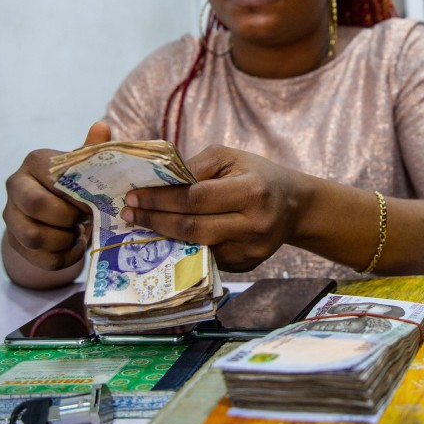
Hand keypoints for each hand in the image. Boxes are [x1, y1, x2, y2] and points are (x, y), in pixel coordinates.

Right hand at [2, 122, 110, 270]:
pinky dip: (65, 259)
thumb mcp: (84, 167)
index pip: (53, 178)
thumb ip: (92, 151)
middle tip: (86, 219)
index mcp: (34, 162)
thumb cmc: (74, 184)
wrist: (55, 213)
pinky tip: (76, 249)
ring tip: (80, 235)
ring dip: (65, 241)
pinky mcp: (14, 242)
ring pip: (35, 237)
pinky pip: (40, 259)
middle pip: (37, 206)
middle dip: (68, 218)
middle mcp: (15, 185)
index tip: (94, 202)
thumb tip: (101, 127)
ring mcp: (10, 216)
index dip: (77, 195)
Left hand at [119, 145, 303, 271]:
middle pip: (193, 228)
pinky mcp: (247, 265)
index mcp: (251, 191)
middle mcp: (254, 224)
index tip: (133, 196)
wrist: (294, 205)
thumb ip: (194, 167)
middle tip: (129, 214)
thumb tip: (154, 183)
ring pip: (197, 248)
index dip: (160, 199)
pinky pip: (207, 258)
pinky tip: (167, 239)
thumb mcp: (229, 158)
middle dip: (155, 221)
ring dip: (165, 238)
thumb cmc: (257, 174)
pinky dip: (184, 249)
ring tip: (142, 226)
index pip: (195, 198)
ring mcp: (251, 250)